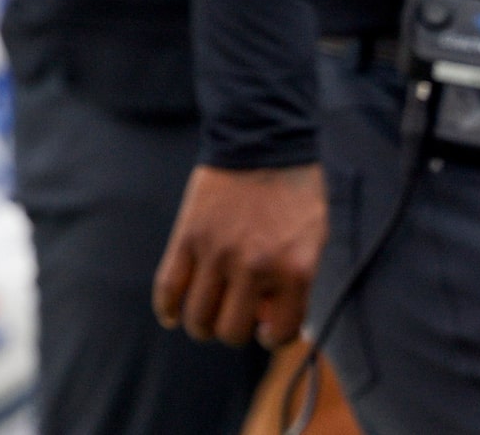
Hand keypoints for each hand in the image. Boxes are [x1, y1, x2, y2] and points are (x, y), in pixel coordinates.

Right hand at [154, 163, 326, 346]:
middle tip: (236, 317)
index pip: (278, 332)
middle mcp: (254, 268)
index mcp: (293, 271)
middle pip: (231, 331)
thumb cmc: (294, 195)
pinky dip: (166, 308)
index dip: (272, 336)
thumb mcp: (312, 242)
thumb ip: (295, 285)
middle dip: (234, 332)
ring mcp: (216, 253)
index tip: (266, 328)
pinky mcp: (187, 236)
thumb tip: (263, 320)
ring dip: (201, 325)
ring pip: (198, 317)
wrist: (262, 144)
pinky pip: (169, 286)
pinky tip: (171, 316)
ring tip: (206, 317)